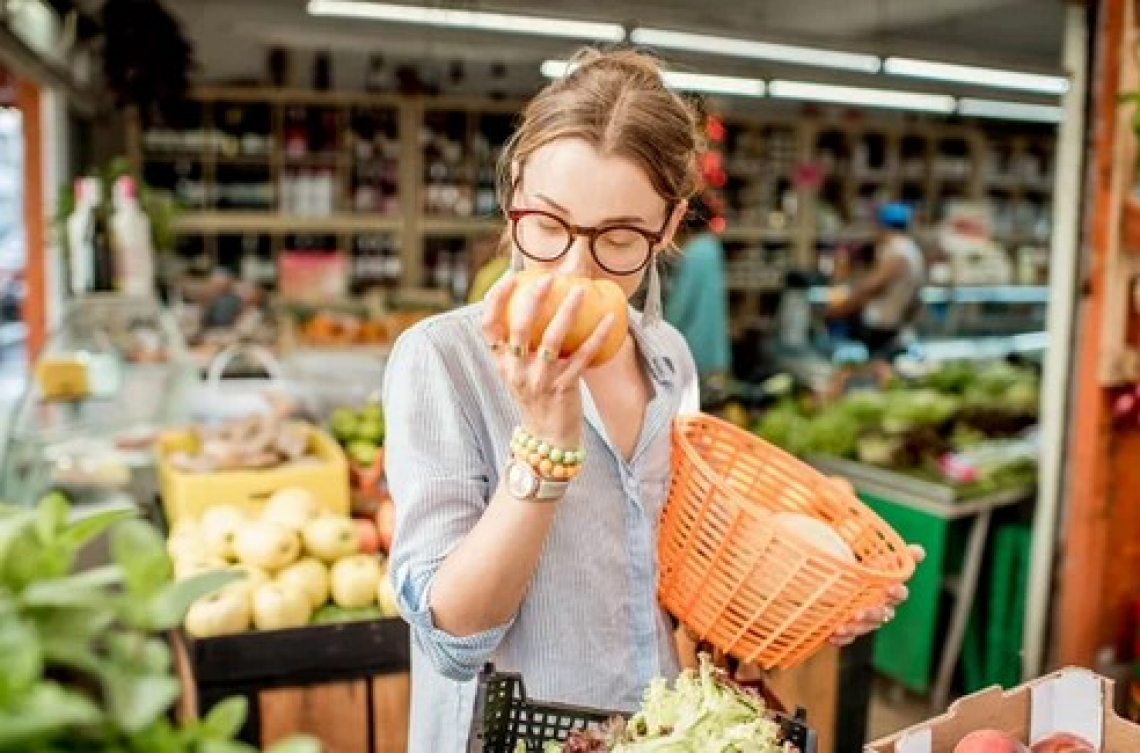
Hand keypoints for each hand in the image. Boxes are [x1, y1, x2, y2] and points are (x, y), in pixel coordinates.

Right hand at [481, 273, 616, 448]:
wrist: (547, 441)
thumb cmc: (537, 399)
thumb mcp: (519, 374)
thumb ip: (520, 346)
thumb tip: (533, 305)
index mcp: (502, 363)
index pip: (489, 326)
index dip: (496, 298)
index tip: (511, 276)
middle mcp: (516, 370)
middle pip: (520, 327)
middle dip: (533, 298)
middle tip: (550, 278)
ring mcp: (539, 380)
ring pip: (553, 339)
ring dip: (568, 311)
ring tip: (581, 290)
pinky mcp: (563, 388)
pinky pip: (583, 357)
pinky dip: (597, 336)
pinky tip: (610, 318)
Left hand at [829, 544, 925, 646]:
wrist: (838, 578)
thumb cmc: (863, 565)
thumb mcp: (875, 554)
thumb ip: (894, 555)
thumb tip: (920, 552)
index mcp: (889, 588)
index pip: (900, 593)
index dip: (897, 592)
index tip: (889, 588)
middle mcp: (881, 606)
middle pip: (882, 614)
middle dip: (871, 614)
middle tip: (858, 613)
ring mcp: (866, 619)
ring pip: (865, 627)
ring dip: (855, 628)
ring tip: (840, 627)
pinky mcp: (851, 628)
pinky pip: (850, 637)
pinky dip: (843, 639)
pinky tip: (832, 637)